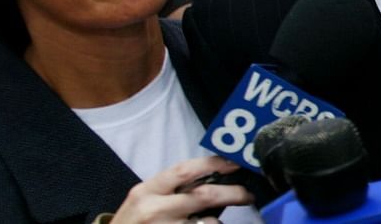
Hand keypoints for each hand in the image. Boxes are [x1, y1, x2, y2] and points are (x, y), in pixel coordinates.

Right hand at [109, 156, 250, 223]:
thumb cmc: (133, 223)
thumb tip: (214, 175)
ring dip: (218, 221)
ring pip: (209, 223)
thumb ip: (172, 188)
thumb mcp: (144, 199)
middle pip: (204, 195)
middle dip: (233, 193)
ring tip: (213, 221)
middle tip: (247, 195)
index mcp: (146, 191)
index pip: (184, 170)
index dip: (214, 164)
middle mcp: (155, 210)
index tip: (235, 163)